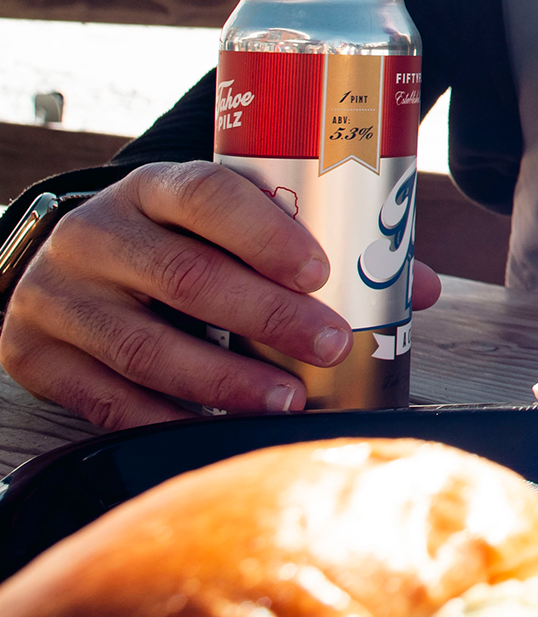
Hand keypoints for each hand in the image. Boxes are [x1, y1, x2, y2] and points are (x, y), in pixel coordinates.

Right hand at [0, 162, 442, 430]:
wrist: (78, 264)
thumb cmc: (185, 243)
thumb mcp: (235, 225)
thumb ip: (324, 247)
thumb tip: (419, 289)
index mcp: (156, 187)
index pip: (208, 195)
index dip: (265, 233)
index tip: (320, 271)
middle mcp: (97, 233)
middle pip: (185, 276)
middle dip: (266, 317)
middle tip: (327, 345)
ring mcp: (58, 295)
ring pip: (144, 345)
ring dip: (223, 381)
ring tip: (287, 400)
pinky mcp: (33, 353)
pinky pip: (103, 399)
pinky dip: (166, 418)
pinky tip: (217, 429)